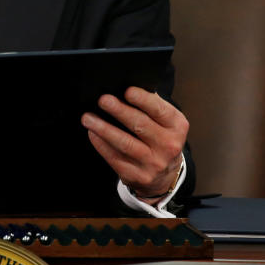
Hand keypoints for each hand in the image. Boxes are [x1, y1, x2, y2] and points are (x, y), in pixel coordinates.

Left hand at [81, 87, 187, 202]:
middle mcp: (168, 146)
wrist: (165, 174)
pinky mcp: (138, 176)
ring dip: (104, 129)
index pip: (160, 110)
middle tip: (103, 100)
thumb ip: (151, 106)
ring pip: (125, 143)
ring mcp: (153, 163)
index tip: (127, 91)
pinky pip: (115, 158)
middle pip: (140, 125)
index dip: (143, 100)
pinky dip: (101, 144)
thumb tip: (126, 88)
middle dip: (119, 111)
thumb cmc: (160, 138)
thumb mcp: (165, 122)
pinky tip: (92, 133)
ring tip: (88, 118)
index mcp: (176, 127)